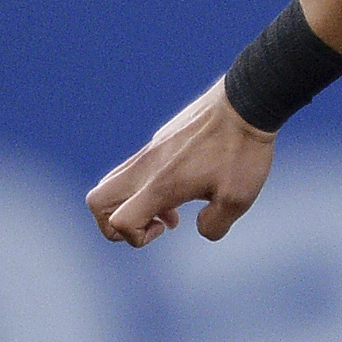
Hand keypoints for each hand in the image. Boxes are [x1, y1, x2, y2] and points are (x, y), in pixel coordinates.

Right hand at [88, 80, 275, 245]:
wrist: (245, 104)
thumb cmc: (243, 152)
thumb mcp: (239, 199)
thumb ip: (214, 224)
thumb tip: (199, 228)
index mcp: (160, 185)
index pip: (119, 221)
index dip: (136, 237)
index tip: (167, 227)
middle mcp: (145, 167)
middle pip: (96, 202)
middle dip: (114, 223)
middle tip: (152, 222)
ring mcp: (148, 151)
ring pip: (111, 184)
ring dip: (132, 205)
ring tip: (171, 210)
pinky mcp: (158, 141)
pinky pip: (132, 170)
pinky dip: (144, 188)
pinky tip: (183, 188)